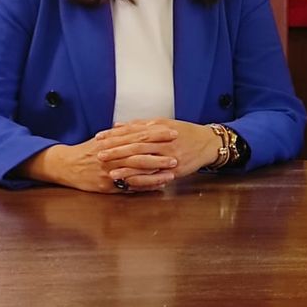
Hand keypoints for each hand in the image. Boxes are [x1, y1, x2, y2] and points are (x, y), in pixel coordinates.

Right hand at [19, 138, 175, 193]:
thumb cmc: (86, 151)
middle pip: (139, 153)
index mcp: (112, 142)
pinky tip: (159, 185)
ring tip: (173, 170)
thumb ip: (121, 133)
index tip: (173, 132)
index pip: (138, 135)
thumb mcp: (103, 139)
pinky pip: (129, 186)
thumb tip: (139, 125)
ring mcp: (109, 172)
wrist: (65, 166)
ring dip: (156, 171)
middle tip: (178, 152)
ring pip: (136, 171)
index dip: (156, 134)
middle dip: (160, 153)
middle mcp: (111, 157)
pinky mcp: (107, 186)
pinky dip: (145, 186)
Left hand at [94, 119, 220, 181]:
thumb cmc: (184, 132)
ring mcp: (170, 157)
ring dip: (127, 168)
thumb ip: (140, 125)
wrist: (208, 143)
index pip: (133, 132)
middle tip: (98, 154)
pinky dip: (142, 180)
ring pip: (145, 162)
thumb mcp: (163, 123)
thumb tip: (118, 125)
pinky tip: (130, 182)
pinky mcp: (175, 171)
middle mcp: (164, 143)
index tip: (99, 138)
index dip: (115, 135)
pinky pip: (156, 176)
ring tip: (110, 171)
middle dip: (117, 151)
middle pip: (136, 147)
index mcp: (159, 129)